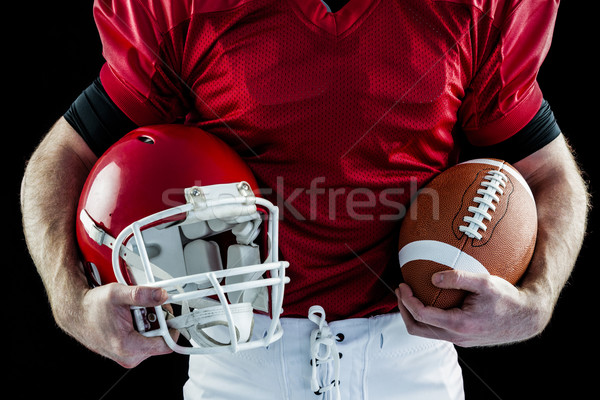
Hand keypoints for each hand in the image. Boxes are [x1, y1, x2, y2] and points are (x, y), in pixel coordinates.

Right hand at [63, 283, 176, 367]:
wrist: (75, 313)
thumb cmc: (91, 307)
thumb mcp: (118, 294)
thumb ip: (142, 294)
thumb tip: (161, 295)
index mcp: (128, 346)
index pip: (166, 344)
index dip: (172, 327)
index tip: (171, 315)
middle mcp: (129, 356)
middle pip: (160, 339)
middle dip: (157, 320)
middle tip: (145, 307)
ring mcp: (127, 355)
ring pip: (152, 338)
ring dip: (149, 322)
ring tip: (134, 311)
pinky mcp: (126, 352)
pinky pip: (143, 339)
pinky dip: (142, 326)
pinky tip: (131, 317)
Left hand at [396, 270, 549, 346]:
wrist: (527, 318)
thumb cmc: (508, 298)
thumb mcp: (485, 282)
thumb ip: (458, 277)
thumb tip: (433, 277)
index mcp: (458, 324)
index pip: (421, 315)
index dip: (407, 300)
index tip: (402, 285)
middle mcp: (456, 336)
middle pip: (418, 329)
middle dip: (403, 310)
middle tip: (400, 291)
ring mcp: (460, 339)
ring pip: (427, 332)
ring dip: (414, 314)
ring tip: (410, 294)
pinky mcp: (464, 337)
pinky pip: (439, 329)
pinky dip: (428, 316)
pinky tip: (431, 299)